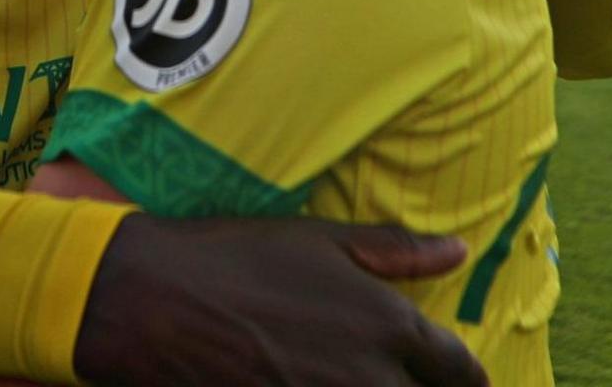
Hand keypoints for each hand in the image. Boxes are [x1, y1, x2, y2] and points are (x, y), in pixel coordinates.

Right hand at [75, 215, 483, 386]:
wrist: (149, 300)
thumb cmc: (231, 259)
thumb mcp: (315, 239)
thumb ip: (395, 249)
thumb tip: (458, 251)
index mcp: (390, 324)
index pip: (461, 372)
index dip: (463, 379)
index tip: (455, 379)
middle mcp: (372, 376)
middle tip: (401, 379)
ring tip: (348, 380)